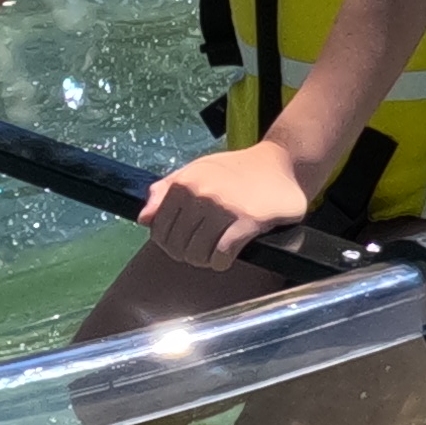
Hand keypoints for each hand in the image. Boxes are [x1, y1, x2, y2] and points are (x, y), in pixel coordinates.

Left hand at [140, 136, 327, 265]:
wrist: (282, 162)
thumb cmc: (236, 169)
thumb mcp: (197, 170)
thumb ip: (166, 191)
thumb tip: (144, 219)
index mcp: (184, 182)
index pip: (159, 230)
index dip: (168, 243)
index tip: (182, 244)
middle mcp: (201, 194)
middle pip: (177, 246)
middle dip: (187, 254)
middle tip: (201, 250)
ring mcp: (224, 208)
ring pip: (197, 254)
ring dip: (204, 260)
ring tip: (214, 253)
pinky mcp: (247, 222)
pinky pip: (221, 256)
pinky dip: (220, 262)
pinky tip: (227, 256)